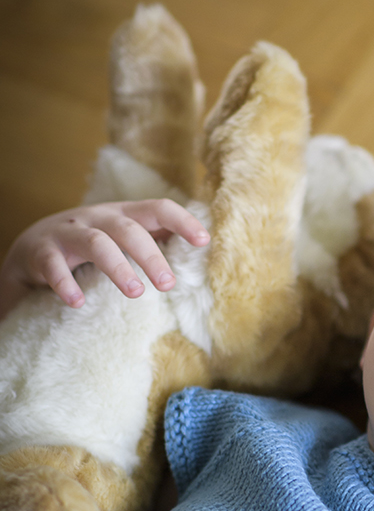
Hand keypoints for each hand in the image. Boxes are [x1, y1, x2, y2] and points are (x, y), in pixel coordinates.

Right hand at [0, 199, 209, 318]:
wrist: (32, 248)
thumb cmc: (91, 245)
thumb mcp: (122, 237)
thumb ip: (155, 239)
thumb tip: (202, 247)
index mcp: (122, 214)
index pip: (157, 208)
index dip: (181, 220)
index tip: (204, 241)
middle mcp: (96, 217)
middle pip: (128, 229)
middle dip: (151, 256)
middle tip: (169, 284)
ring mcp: (67, 232)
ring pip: (95, 242)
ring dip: (117, 268)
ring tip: (136, 293)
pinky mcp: (41, 251)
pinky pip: (53, 264)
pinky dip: (64, 283)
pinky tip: (77, 302)